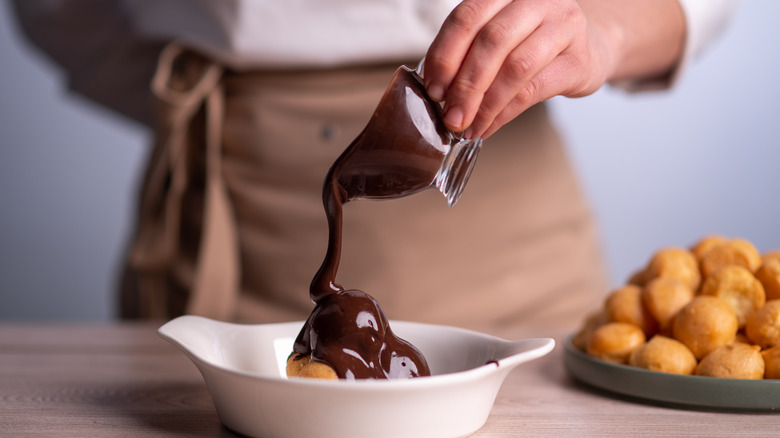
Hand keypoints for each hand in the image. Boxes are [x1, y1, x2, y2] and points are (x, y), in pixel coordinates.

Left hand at [423, 0, 683, 138]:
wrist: (587, 48)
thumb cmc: (531, 43)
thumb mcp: (497, 36)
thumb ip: (467, 53)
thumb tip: (436, 91)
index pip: (466, 17)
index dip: (445, 55)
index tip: (432, 88)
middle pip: (490, 42)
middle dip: (464, 85)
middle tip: (450, 116)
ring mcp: (563, 25)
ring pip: (514, 67)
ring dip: (485, 104)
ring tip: (467, 126)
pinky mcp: (579, 58)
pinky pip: (534, 90)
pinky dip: (504, 113)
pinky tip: (488, 126)